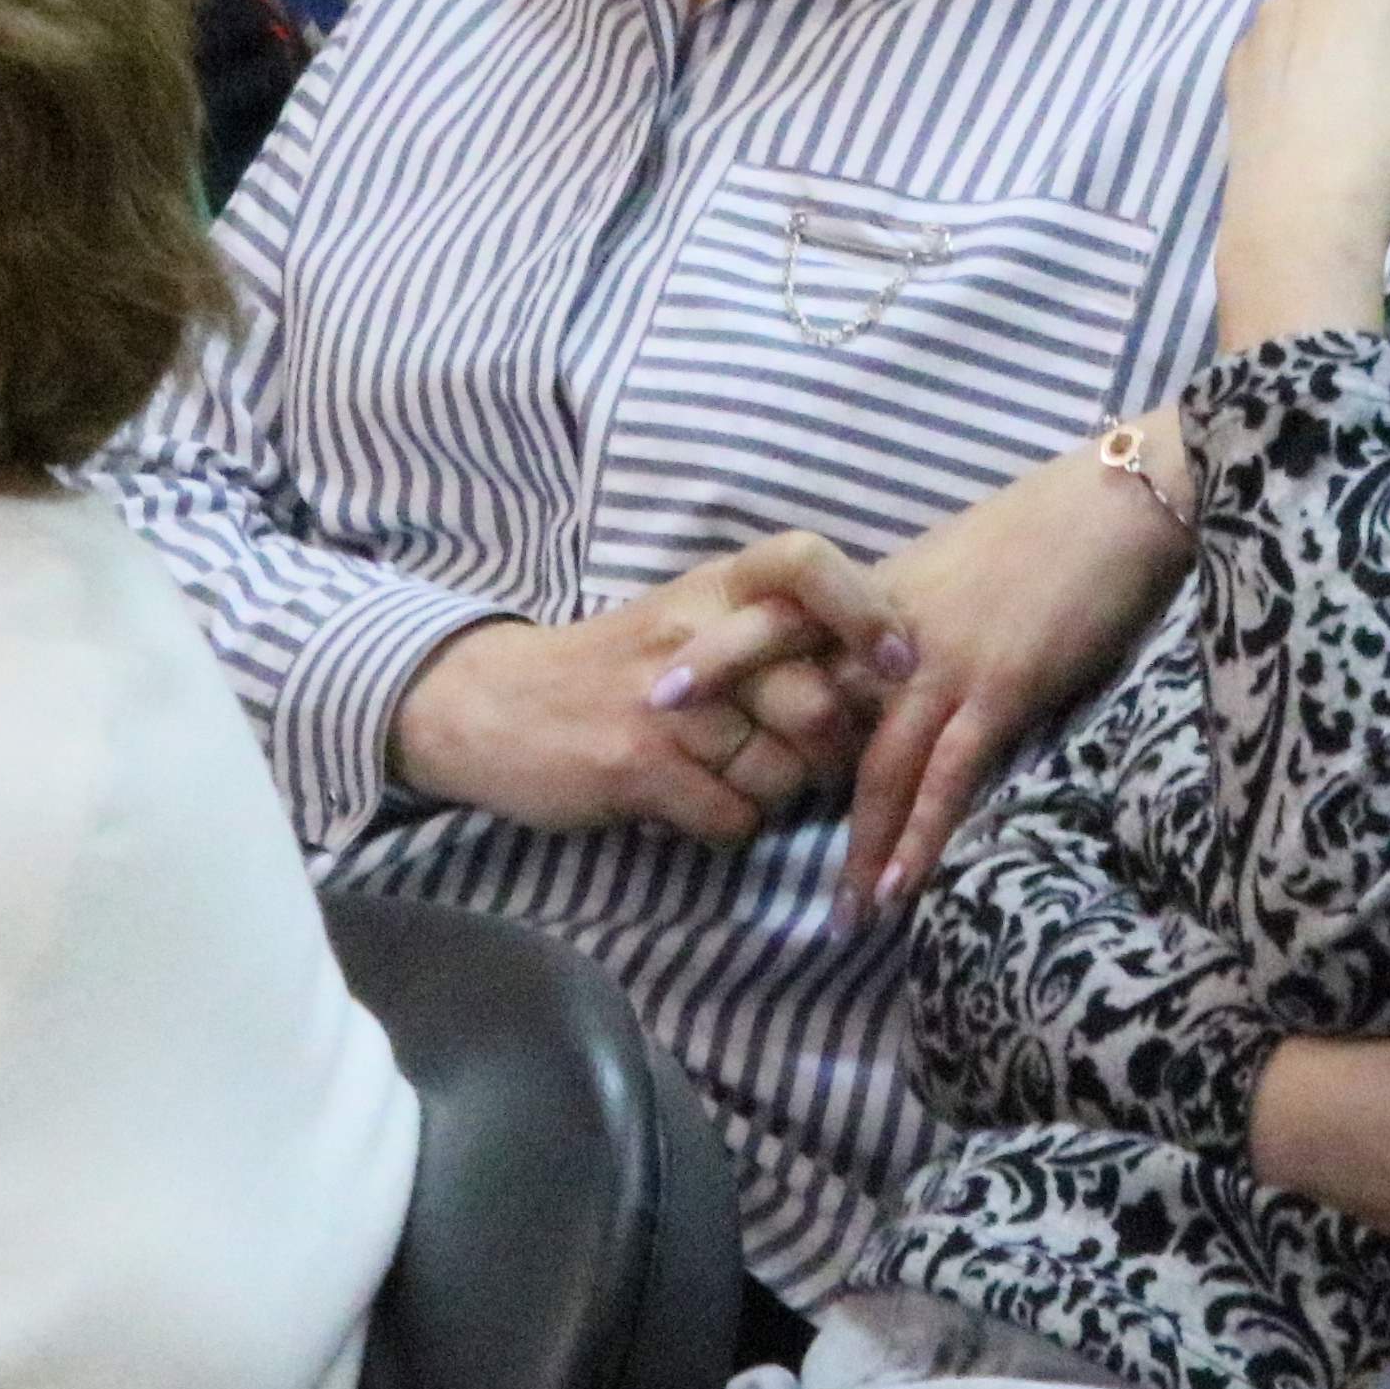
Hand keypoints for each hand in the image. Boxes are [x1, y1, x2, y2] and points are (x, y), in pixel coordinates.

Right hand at [384, 553, 889, 842]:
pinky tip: (691, 804)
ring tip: (727, 778)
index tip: (895, 660)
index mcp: (716, 586)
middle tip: (804, 762)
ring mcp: (666, 702)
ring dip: (773, 796)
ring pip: (782, 774)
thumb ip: (774, 635)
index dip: (866, 610)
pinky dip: (727, 826)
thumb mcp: (692, 622)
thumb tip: (878, 678)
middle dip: (829, 752)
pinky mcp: (636, 764)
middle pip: (818, 700)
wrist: (494, 705)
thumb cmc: (616, 668)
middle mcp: (694, 632)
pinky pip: (734, 818)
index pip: (807, 562)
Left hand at [648, 432, 1192, 910]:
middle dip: (747, 748)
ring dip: (858, 847)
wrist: (1116, 501)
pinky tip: (902, 884)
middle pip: (801, 693)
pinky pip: (950, 775)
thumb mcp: (952, 560)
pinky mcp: (1000, 688)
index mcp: (878, 592)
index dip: (721, 659)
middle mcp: (892, 630)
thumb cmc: (1043, 527)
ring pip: (877, 764)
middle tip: (687, 802)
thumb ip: (904, 610)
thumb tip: (880, 652)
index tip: (661, 695)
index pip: (781, 627)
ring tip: (839, 914)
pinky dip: (922, 834)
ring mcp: (943, 662)